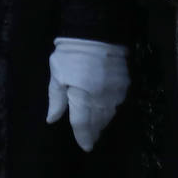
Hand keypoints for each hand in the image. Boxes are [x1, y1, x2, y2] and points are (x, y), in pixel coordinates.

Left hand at [45, 37, 129, 151]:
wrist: (96, 31)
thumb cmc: (70, 53)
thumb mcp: (57, 74)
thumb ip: (56, 98)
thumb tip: (52, 119)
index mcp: (82, 97)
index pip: (83, 125)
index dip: (83, 137)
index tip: (85, 147)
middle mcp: (101, 99)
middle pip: (98, 122)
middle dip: (93, 131)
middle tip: (89, 137)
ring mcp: (115, 92)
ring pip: (109, 114)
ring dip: (102, 121)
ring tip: (97, 125)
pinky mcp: (124, 83)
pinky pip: (118, 102)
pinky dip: (110, 108)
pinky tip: (105, 107)